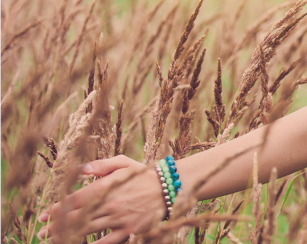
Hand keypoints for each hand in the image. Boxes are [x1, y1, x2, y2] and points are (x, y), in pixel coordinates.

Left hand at [38, 155, 165, 243]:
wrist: (171, 186)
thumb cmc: (144, 174)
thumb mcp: (123, 162)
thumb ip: (100, 165)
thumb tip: (80, 169)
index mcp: (106, 186)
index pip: (74, 199)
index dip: (57, 208)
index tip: (45, 214)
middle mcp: (110, 204)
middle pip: (76, 216)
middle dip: (56, 225)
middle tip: (42, 231)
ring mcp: (119, 218)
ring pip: (87, 229)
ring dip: (67, 235)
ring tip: (53, 240)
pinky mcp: (129, 230)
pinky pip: (107, 241)